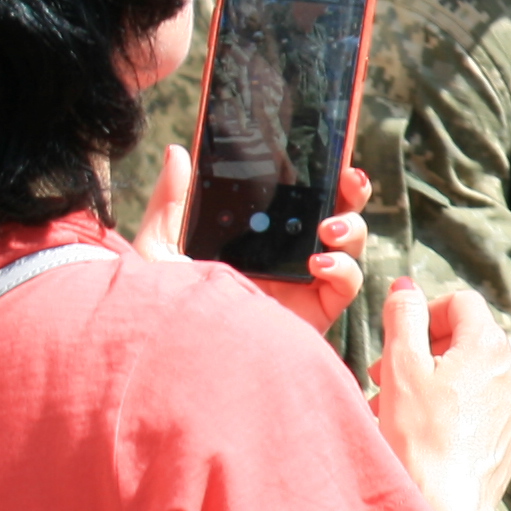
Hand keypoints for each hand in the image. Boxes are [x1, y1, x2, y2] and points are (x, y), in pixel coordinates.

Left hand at [134, 148, 371, 338]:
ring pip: (349, 247)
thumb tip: (177, 152)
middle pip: (334, 215)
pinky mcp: (315, 312)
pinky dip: (343, 270)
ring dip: (350, 229)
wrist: (176, 359)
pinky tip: (318, 264)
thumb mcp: (159, 248)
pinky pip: (346, 287)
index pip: (296, 199)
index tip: (326, 154)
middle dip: (350, 194)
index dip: (318, 176)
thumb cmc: (161, 310)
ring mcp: (303, 284)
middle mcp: (285, 257)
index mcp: (256, 237)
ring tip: (327, 229)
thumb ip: (170, 202)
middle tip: (348, 178)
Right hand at [370, 279, 510, 510]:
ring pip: (475, 376)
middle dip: (426, 354)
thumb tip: (406, 287)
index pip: (460, 303)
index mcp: (490, 345)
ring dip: (439, 383)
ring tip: (403, 411)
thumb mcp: (400, 367)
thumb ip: (403, 317)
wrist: (448, 506)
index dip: (425, 315)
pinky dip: (460, 410)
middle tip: (387, 379)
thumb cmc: (420, 438)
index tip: (400, 342)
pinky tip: (431, 433)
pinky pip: (488, 407)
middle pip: (468, 340)